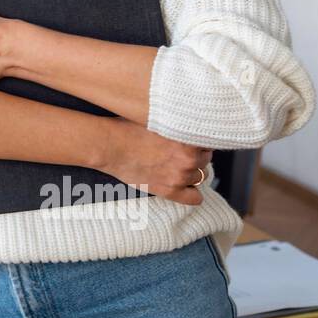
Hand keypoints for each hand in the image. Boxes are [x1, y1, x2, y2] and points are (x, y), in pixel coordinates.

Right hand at [97, 118, 213, 206]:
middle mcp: (188, 158)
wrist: (109, 145)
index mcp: (188, 137)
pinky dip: (193, 193)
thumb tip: (190, 128)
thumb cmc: (128, 129)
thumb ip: (178, 124)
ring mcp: (180, 176)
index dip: (198, 140)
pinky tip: (185, 186)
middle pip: (206, 159)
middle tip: (180, 153)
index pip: (208, 141)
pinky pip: (195, 198)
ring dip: (193, 172)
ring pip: (202, 176)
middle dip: (196, 156)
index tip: (190, 141)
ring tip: (177, 167)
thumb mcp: (159, 118)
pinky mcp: (169, 190)